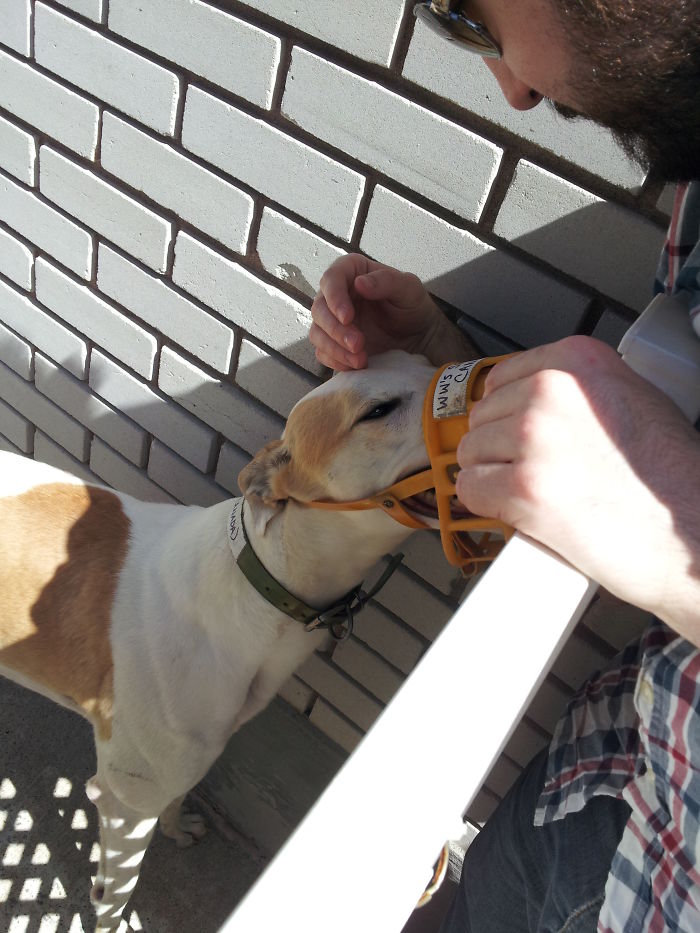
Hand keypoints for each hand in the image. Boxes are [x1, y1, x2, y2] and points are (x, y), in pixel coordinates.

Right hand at [310, 254, 471, 369]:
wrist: (419, 336)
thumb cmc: (413, 305)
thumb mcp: (409, 288)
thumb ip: (387, 281)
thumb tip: (359, 283)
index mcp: (351, 272)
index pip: (331, 279)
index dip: (334, 298)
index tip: (348, 317)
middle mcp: (336, 295)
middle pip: (319, 309)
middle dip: (336, 330)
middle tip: (358, 344)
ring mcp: (333, 321)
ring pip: (317, 333)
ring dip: (335, 348)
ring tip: (361, 359)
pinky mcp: (334, 344)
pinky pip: (323, 353)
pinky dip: (336, 361)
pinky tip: (356, 365)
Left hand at [455, 336, 699, 639]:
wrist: (694, 532)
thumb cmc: (671, 477)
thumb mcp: (633, 398)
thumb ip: (580, 390)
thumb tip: (529, 400)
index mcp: (578, 360)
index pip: (502, 379)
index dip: (510, 415)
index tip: (529, 438)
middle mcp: (552, 389)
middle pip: (483, 416)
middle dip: (501, 448)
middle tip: (542, 473)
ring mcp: (535, 437)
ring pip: (472, 453)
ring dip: (494, 477)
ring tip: (539, 494)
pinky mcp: (524, 488)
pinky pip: (470, 489)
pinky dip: (488, 505)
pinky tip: (521, 513)